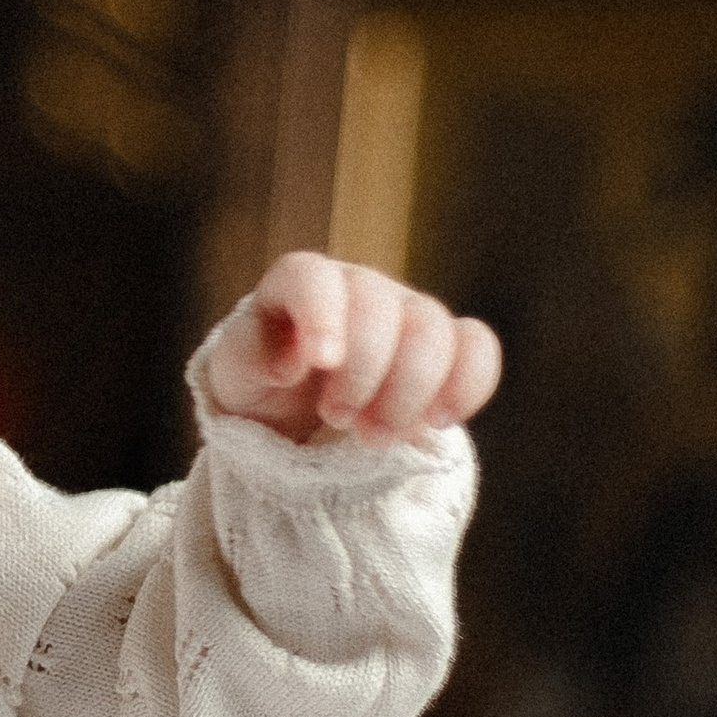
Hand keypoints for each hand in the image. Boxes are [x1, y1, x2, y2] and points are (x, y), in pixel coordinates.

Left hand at [200, 251, 499, 446]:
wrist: (297, 406)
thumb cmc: (262, 379)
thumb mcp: (237, 372)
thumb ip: (251, 356)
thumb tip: (289, 360)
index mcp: (302, 282)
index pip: (314, 278)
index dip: (322, 316)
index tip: (321, 364)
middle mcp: (360, 286)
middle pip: (380, 307)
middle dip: (364, 374)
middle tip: (340, 420)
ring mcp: (408, 310)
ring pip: (433, 328)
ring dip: (409, 392)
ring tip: (376, 437)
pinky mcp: (447, 345)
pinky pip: (478, 348)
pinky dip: (467, 387)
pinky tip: (436, 423)